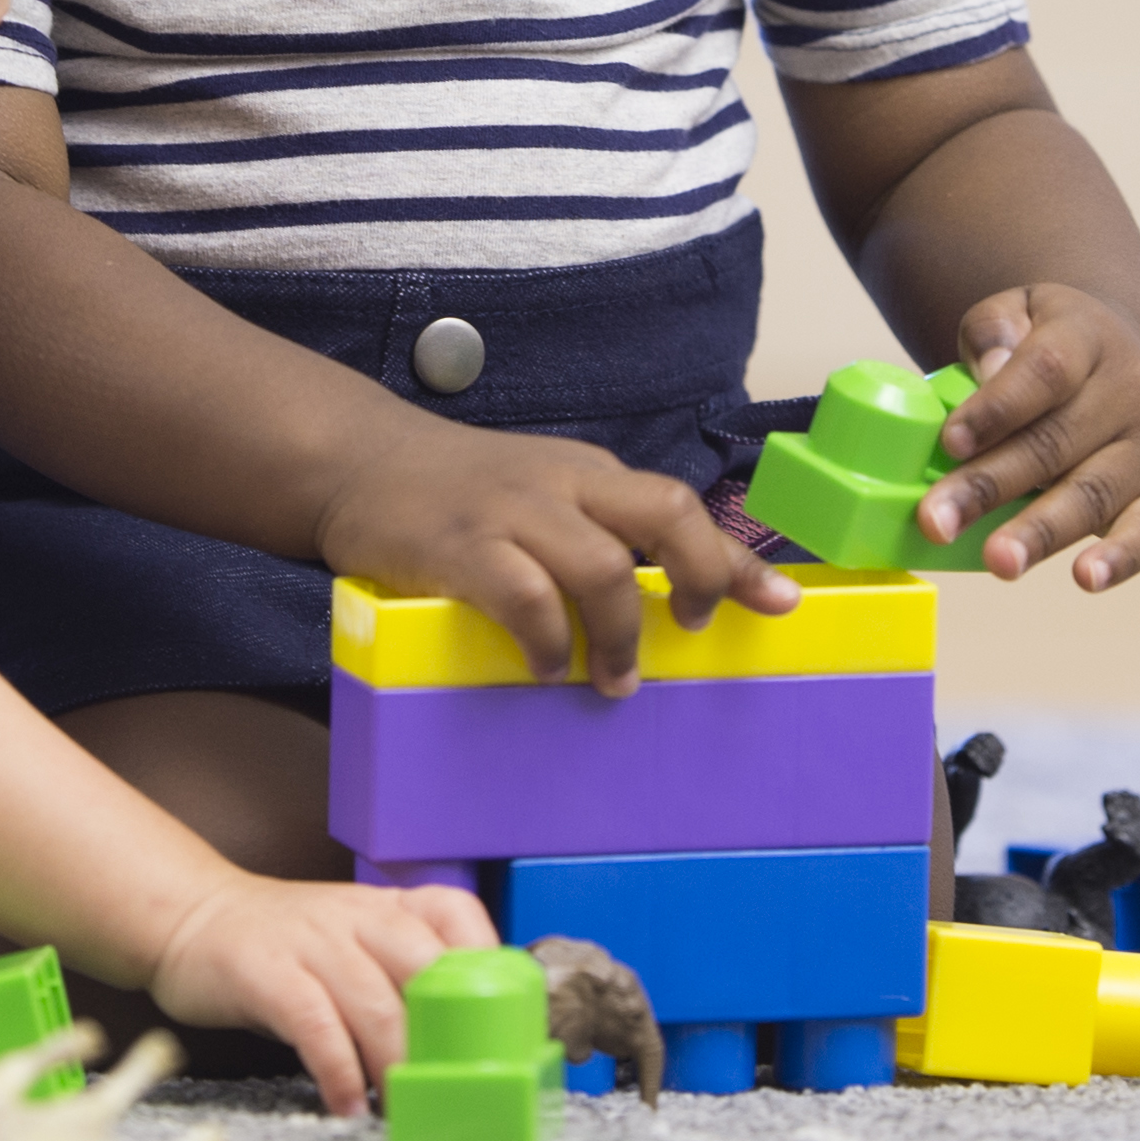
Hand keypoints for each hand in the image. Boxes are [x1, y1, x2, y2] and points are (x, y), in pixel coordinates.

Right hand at [139, 875, 493, 1116]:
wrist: (192, 917)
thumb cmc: (286, 948)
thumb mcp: (350, 945)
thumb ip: (399, 981)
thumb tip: (461, 1046)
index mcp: (385, 906)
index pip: (457, 915)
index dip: (489, 964)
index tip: (503, 1025)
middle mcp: (356, 916)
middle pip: (425, 970)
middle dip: (449, 1038)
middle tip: (458, 1091)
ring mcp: (311, 941)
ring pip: (376, 1004)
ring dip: (397, 1067)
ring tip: (404, 1111)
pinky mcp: (266, 972)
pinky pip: (316, 1025)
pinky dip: (339, 1072)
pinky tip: (347, 1104)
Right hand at [312, 422, 795, 695]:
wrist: (359, 462)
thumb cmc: (462, 493)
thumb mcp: (544, 495)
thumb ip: (601, 531)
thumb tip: (673, 595)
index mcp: (590, 475)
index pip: (681, 507)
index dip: (737, 561)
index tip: (780, 606)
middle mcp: (563, 483)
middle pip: (664, 514)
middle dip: (700, 579)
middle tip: (691, 634)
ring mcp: (513, 511)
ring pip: (602, 566)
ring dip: (621, 633)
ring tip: (613, 678)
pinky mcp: (461, 545)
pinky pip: (524, 596)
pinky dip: (547, 640)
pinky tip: (546, 666)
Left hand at [923, 281, 1139, 588]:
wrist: (1117, 357)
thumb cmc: (1044, 344)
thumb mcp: (1014, 312)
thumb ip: (993, 335)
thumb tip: (989, 376)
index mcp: (1087, 338)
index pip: (1044, 371)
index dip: (997, 407)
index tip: (950, 441)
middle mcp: (1130, 390)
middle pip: (1055, 442)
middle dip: (990, 486)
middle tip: (937, 523)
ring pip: (1091, 493)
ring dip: (1040, 532)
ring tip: (999, 561)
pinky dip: (1121, 559)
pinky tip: (1086, 579)